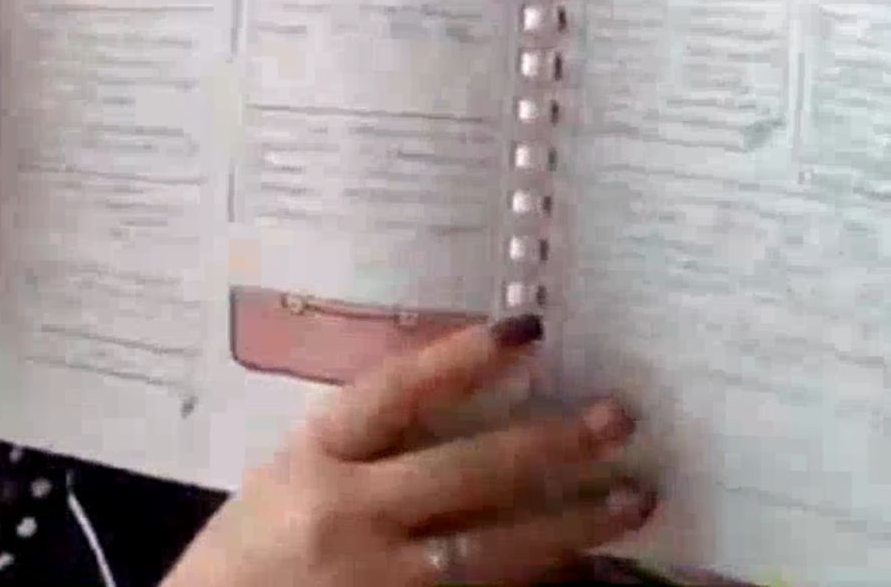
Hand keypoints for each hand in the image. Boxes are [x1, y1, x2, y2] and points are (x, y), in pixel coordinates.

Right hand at [162, 315, 653, 586]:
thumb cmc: (256, 537)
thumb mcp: (296, 467)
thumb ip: (370, 434)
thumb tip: (473, 385)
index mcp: (317, 456)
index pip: (397, 394)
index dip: (463, 360)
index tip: (528, 329)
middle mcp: (350, 515)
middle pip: (466, 473)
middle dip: (551, 446)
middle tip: (619, 419)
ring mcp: (380, 580)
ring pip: (492, 549)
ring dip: (572, 523)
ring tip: (634, 498)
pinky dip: (538, 581)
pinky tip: (588, 568)